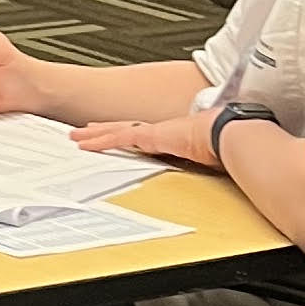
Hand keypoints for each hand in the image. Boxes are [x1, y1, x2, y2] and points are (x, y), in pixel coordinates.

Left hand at [75, 111, 217, 167]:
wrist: (228, 135)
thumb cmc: (225, 146)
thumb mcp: (208, 160)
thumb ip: (202, 167)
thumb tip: (212, 176)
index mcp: (173, 137)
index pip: (143, 135)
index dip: (126, 134)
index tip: (115, 136)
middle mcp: (160, 131)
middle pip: (124, 129)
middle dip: (103, 131)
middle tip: (85, 132)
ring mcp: (154, 131)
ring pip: (116, 131)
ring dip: (94, 135)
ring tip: (76, 136)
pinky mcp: (150, 134)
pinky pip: (119, 137)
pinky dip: (101, 141)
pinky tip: (86, 143)